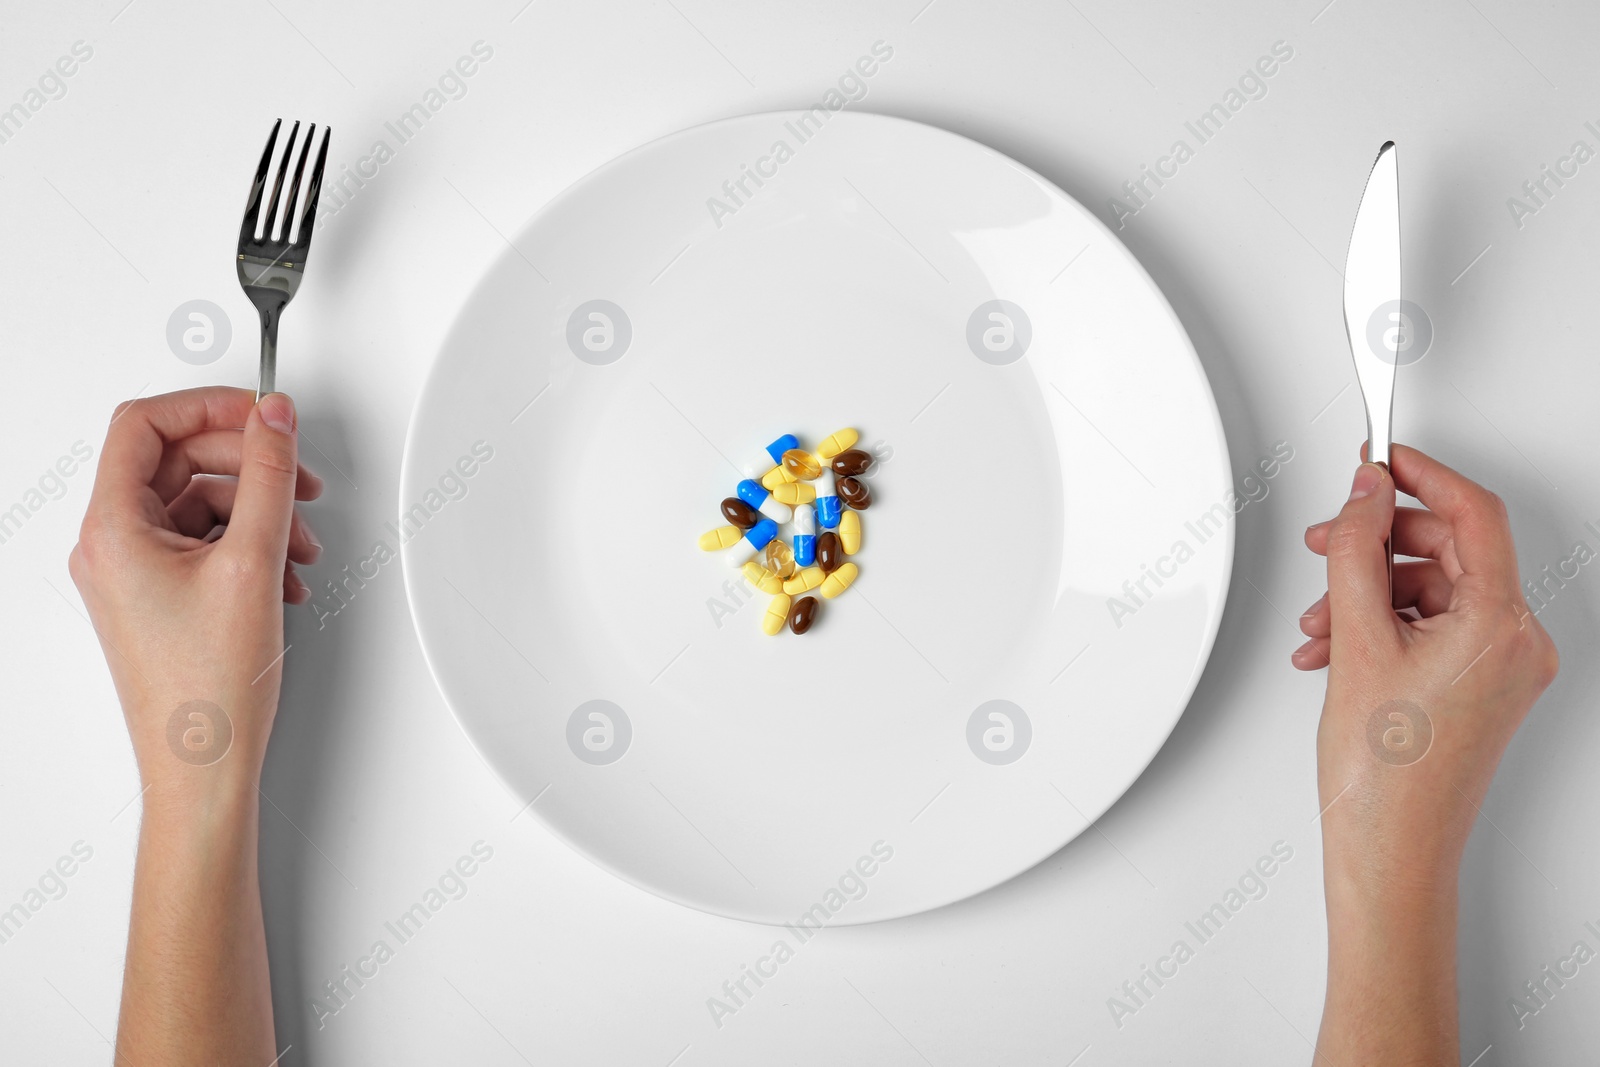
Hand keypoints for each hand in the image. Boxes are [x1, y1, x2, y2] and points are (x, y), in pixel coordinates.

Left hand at [69, 387, 322, 793]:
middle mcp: (113, 546)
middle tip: (296, 475)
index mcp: (112, 529)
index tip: (261, 413)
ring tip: (299, 543)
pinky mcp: (161, 597)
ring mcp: (135, 573)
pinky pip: (205, 541)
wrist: (204, 767)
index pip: (145, 425)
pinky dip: (251, 545)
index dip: (208, 407)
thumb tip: (274, 419)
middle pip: (177, 460)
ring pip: (200, 502)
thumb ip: (269, 477)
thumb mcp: (253, 563)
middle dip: (247, 463)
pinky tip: (284, 574)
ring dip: (259, 510)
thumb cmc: (209, 691)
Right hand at [1295, 444, 1556, 1062]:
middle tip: (1329, 536)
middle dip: (1380, 542)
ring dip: (1369, 592)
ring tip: (1320, 619)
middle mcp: (1517, 643)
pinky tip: (1335, 645)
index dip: (1422, 474)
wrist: (1389, 849)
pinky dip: (1382, 625)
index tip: (1382, 459)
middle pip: (1452, 550)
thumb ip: (1356, 549)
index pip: (1474, 513)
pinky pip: (1433, 628)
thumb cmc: (1383, 775)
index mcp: (1502, 624)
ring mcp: (1503, 668)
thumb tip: (1365, 493)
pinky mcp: (1480, 688)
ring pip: (1434, 590)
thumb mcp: (1356, 639)